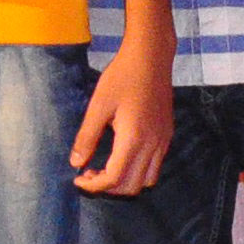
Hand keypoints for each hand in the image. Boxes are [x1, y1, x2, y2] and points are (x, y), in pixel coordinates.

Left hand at [69, 28, 173, 196]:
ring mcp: (163, 141)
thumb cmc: (122, 76)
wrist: (151, 56)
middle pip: (132, 186)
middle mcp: (153, 145)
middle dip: (108, 187)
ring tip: (105, 167)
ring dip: (125, 182)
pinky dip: (138, 171)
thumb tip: (76, 163)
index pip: (114, 179)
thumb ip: (86, 137)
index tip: (77, 178)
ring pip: (147, 180)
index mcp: (134, 139)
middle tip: (89, 173)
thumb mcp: (98, 105)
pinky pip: (155, 166)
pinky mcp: (167, 134)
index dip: (93, 186)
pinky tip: (121, 155)